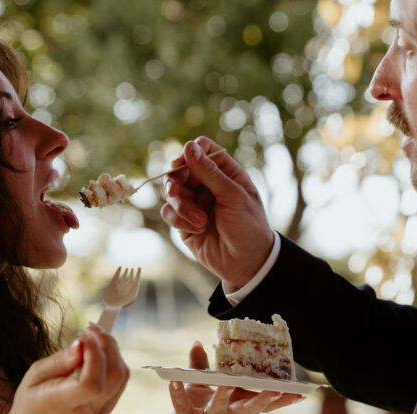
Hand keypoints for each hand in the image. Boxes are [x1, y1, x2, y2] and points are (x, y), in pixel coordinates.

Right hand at [0, 323, 128, 413]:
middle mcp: (87, 413)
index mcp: (62, 406)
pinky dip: (113, 363)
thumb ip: (60, 361)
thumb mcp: (34, 377)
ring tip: (94, 337)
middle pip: (114, 377)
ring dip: (113, 352)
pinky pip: (119, 383)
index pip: (92, 383)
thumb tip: (82, 343)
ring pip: (121, 378)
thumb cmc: (30, 405)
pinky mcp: (106, 411)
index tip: (84, 336)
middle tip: (92, 329)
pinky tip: (97, 353)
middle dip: (108, 346)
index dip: (94, 355)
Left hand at [158, 342, 302, 413]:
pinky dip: (178, 395)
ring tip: (227, 385)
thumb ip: (200, 366)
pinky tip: (174, 383)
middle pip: (249, 409)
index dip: (281, 398)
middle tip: (278, 390)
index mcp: (235, 406)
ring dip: (224, 397)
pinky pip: (183, 408)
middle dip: (263, 400)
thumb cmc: (193, 413)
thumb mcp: (199, 387)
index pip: (261, 401)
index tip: (301, 392)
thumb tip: (197, 342)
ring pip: (221, 411)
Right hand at [162, 137, 275, 288]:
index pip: (201, 149)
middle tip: (176, 191)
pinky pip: (168, 212)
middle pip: (180, 169)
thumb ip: (210, 172)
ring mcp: (194, 203)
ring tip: (200, 222)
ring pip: (171, 192)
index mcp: (225, 172)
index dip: (189, 153)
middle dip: (176, 182)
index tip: (181, 164)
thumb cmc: (248, 226)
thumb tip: (188, 146)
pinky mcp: (183, 222)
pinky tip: (197, 230)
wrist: (246, 263)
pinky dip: (179, 220)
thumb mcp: (233, 196)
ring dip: (182, 206)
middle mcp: (207, 185)